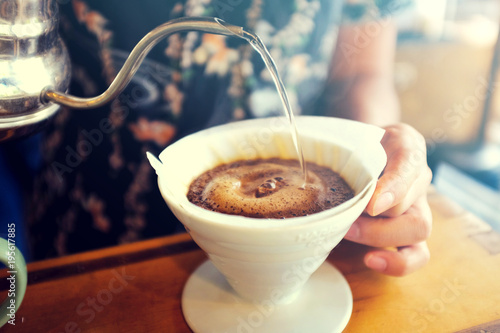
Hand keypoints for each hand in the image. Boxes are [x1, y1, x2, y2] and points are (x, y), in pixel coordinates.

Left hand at [344, 123, 432, 275]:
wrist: (363, 147)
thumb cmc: (357, 145)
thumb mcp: (352, 136)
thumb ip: (352, 153)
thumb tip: (350, 191)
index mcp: (406, 146)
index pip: (408, 161)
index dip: (393, 187)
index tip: (372, 206)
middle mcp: (418, 177)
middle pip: (410, 200)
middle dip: (377, 221)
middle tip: (346, 222)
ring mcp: (417, 205)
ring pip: (419, 229)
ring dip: (382, 237)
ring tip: (350, 234)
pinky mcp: (410, 231)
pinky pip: (417, 253)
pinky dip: (398, 262)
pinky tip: (372, 260)